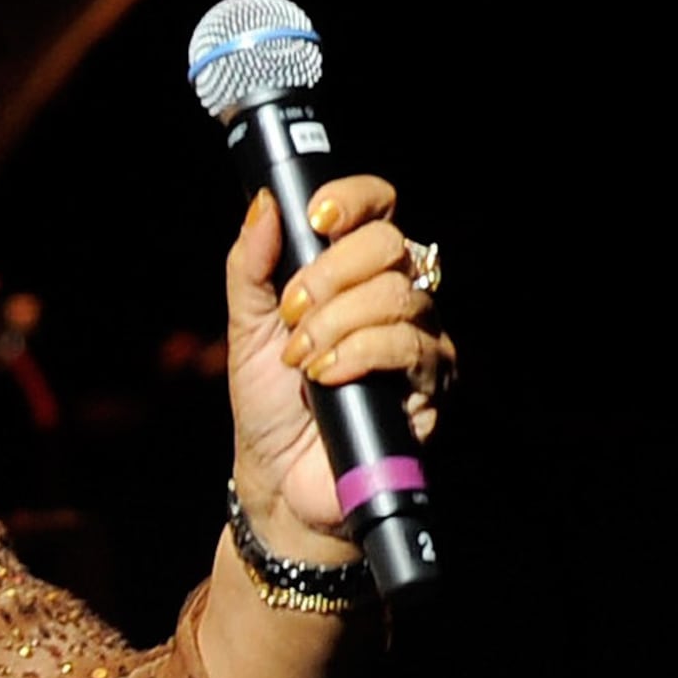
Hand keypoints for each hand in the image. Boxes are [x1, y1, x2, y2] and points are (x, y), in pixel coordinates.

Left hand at [222, 174, 454, 559]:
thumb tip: (264, 204)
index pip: (380, 208)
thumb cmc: (269, 402)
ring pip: (396, 295)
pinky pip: (407, 346)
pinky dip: (356, 354)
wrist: (279, 477)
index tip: (314, 221)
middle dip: (327, 276)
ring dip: (333, 323)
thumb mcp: (246, 327)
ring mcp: (421, 339)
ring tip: (300, 360)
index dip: (354, 200)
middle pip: (390, 245)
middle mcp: (399, 298)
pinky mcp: (431, 385)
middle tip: (290, 317)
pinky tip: (324, 375)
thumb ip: (252, 266)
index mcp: (357, 275)